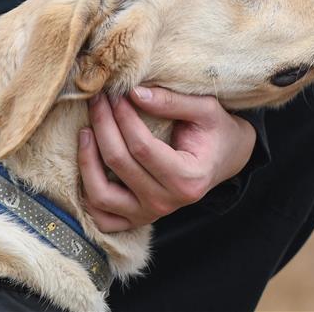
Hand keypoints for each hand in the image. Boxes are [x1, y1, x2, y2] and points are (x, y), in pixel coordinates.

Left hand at [78, 87, 255, 232]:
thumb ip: (171, 102)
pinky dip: (87, 197)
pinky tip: (88, 166)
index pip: (142, 147)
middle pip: (120, 164)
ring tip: (86, 131)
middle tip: (99, 101)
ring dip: (87, 161)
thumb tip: (133, 93)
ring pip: (101, 196)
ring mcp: (151, 215)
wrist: (227, 158)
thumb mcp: (205, 109)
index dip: (123, 118)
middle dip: (103, 126)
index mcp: (188, 178)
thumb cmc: (217, 130)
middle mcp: (168, 202)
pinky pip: (102, 218)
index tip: (116, 94)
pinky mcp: (138, 219)